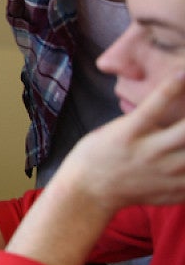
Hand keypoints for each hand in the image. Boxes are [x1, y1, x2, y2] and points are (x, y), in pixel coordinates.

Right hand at [53, 70, 184, 211]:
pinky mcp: (172, 189)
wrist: (88, 191)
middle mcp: (148, 152)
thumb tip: (175, 106)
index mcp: (128, 134)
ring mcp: (163, 173)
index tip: (183, 73)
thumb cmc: (98, 155)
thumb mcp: (114, 130)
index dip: (172, 87)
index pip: (154, 106)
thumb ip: (144, 121)